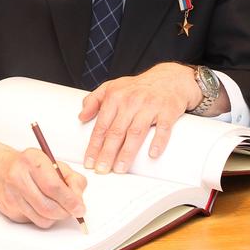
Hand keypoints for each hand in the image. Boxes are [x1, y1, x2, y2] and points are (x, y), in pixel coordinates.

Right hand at [0, 138, 86, 227]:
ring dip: (55, 216)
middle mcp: (18, 177)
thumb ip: (71, 178)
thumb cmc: (27, 164)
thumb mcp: (52, 162)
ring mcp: (12, 195)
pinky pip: (34, 222)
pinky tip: (39, 205)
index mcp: (32, 161)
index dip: (70, 200)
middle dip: (65, 212)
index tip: (80, 208)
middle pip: (48, 207)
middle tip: (72, 209)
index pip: (54, 186)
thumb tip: (78, 199)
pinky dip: (42, 217)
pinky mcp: (9, 210)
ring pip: (42, 219)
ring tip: (55, 205)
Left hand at [79, 63, 207, 173]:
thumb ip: (94, 100)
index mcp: (115, 97)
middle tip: (101, 170)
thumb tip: (81, 117)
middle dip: (107, 153)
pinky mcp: (168, 111)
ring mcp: (150, 106)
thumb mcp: (112, 87)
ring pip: (136, 132)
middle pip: (116, 131)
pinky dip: (158, 141)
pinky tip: (152, 154)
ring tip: (119, 169)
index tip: (89, 162)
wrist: (169, 78)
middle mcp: (131, 101)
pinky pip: (163, 128)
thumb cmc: (138, 87)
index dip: (94, 145)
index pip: (101, 125)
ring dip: (127, 153)